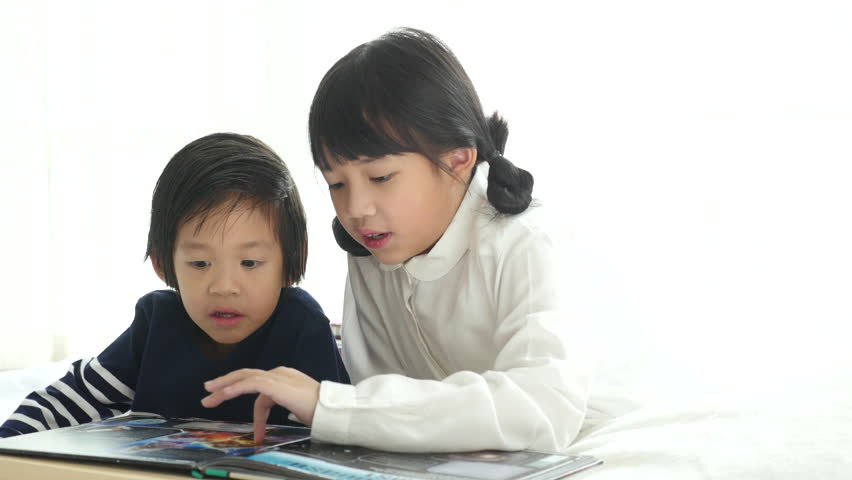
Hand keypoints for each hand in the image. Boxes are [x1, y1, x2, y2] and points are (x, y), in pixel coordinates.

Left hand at [201, 367, 319, 443]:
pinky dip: (233, 389)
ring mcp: (277, 376)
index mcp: (286, 378)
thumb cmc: (319, 411)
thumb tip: (276, 420)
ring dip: (224, 387)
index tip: (256, 433)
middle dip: (226, 383)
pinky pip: (249, 384)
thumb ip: (286, 408)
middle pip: (247, 375)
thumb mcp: (298, 409)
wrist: (330, 409)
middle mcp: (280, 373)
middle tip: (209, 391)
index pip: (262, 388)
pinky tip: (222, 395)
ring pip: (244, 377)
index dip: (256, 412)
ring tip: (209, 397)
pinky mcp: (274, 383)